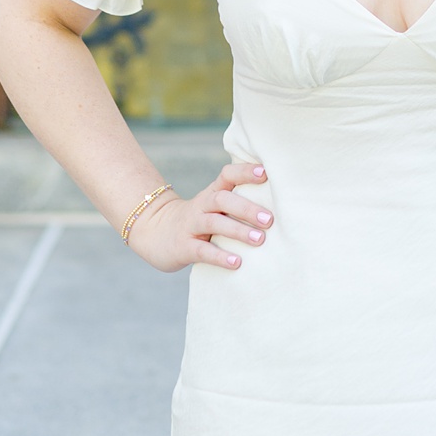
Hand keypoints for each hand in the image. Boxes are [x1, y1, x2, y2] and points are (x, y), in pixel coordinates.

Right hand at [126, 162, 271, 273]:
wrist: (154, 232)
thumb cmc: (198, 221)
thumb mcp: (213, 207)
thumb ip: (237, 203)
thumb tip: (280, 204)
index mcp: (211, 194)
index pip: (226, 175)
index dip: (244, 172)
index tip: (266, 172)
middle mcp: (201, 206)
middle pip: (221, 199)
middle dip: (246, 208)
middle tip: (270, 219)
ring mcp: (190, 226)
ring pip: (213, 223)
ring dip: (237, 230)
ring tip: (260, 240)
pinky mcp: (183, 247)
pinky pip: (201, 251)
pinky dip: (219, 256)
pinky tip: (236, 262)